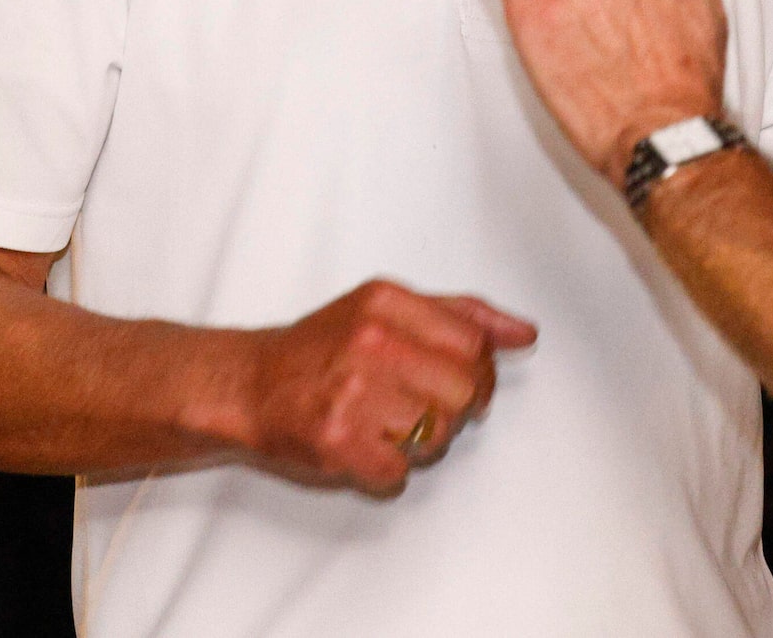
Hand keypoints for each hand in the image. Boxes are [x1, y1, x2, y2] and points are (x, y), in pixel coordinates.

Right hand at [240, 279, 536, 494]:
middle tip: (424, 408)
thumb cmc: (322, 348)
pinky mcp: (335, 441)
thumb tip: (523, 333)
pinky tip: (365, 447)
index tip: (466, 382)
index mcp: (387, 302)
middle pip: (462, 391)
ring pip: (436, 433)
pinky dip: (388, 470)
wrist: (249, 384)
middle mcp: (370, 341)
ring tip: (388, 425)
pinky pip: (397, 471)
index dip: (480, 372)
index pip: (473, 343)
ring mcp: (352, 392)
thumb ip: (460, 314)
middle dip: (455, 409)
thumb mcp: (387, 307)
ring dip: (421, 442)